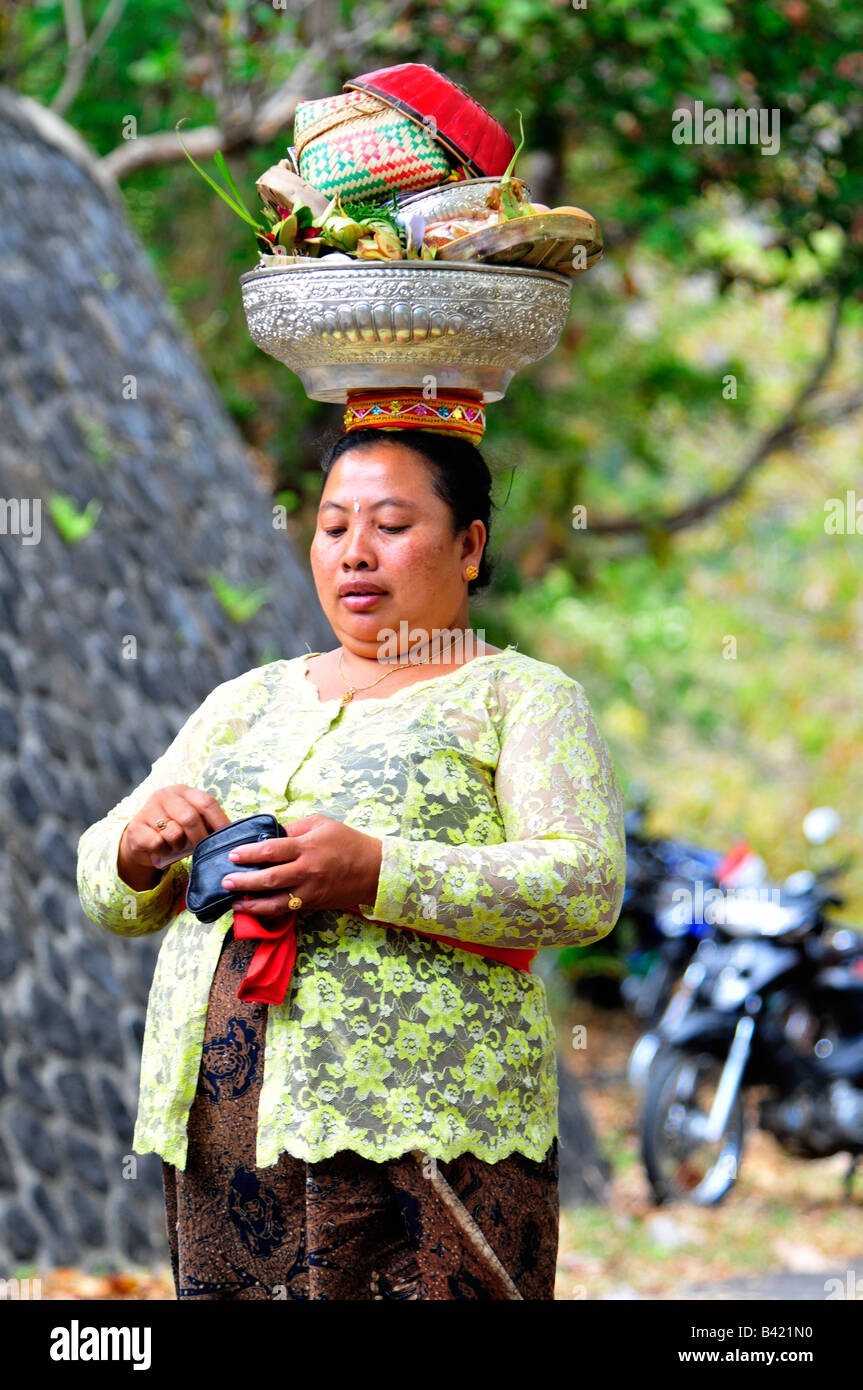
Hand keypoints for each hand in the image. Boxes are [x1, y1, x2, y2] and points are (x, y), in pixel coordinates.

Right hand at [118, 785, 230, 888]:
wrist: (142, 842)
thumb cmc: (175, 832)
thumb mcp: (192, 823)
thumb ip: (207, 824)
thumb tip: (232, 836)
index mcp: (184, 791)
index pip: (207, 802)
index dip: (220, 822)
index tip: (228, 838)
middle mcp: (165, 795)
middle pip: (190, 818)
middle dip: (200, 838)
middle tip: (203, 849)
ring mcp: (148, 809)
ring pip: (173, 833)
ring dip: (179, 846)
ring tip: (177, 846)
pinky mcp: (136, 828)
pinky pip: (157, 844)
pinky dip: (164, 852)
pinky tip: (162, 850)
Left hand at [220, 814, 381, 915]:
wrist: (374, 870)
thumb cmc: (347, 842)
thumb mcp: (321, 825)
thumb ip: (294, 828)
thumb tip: (269, 834)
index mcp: (307, 847)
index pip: (272, 849)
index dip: (249, 853)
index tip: (233, 855)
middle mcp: (307, 871)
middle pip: (269, 878)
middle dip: (244, 881)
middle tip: (226, 881)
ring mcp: (310, 891)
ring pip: (276, 902)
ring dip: (252, 903)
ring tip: (234, 902)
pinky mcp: (313, 904)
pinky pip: (287, 909)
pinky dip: (269, 911)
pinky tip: (256, 909)